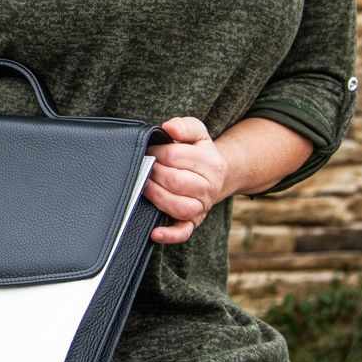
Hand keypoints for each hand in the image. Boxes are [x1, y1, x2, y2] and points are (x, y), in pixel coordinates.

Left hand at [143, 116, 229, 244]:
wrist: (217, 174)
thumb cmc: (198, 151)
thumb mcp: (196, 132)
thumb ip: (184, 126)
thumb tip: (169, 128)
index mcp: (210, 163)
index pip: (176, 156)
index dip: (156, 152)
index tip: (148, 150)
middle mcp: (209, 187)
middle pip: (176, 181)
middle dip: (154, 172)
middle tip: (144, 166)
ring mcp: (201, 206)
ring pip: (179, 206)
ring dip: (156, 196)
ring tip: (144, 185)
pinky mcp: (193, 222)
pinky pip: (183, 232)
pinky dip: (169, 235)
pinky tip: (154, 232)